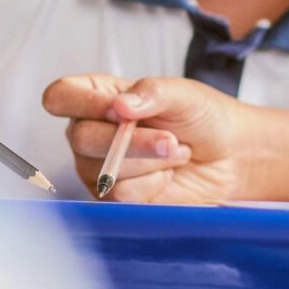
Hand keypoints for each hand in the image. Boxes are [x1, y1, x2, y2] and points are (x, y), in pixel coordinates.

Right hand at [44, 74, 242, 203]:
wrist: (228, 156)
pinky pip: (121, 194)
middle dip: (132, 141)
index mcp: (98, 96)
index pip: (60, 96)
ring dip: (150, 162)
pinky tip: (167, 174)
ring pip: (103, 170)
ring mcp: (100, 167)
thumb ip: (152, 92)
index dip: (83, 103)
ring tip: (175, 151)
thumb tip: (119, 107)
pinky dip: (153, 183)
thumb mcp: (184, 93)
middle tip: (170, 139)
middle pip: (80, 137)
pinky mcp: (116, 197)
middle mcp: (91, 131)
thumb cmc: (202, 117)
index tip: (118, 109)